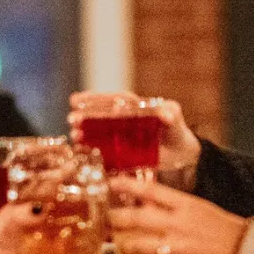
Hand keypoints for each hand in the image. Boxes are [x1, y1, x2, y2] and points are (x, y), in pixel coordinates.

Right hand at [68, 91, 202, 175]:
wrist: (182, 153)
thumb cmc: (177, 130)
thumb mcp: (176, 117)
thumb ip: (172, 113)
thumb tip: (166, 114)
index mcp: (133, 108)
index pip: (113, 100)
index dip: (96, 100)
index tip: (79, 100)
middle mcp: (122, 120)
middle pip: (100, 116)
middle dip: (85, 116)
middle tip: (71, 119)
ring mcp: (120, 137)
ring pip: (98, 133)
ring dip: (85, 134)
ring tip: (74, 136)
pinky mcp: (121, 154)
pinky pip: (104, 152)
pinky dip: (93, 153)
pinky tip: (81, 154)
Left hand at [108, 177, 249, 253]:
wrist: (243, 249)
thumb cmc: (217, 225)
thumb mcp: (195, 206)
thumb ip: (169, 204)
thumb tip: (141, 200)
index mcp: (184, 204)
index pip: (150, 190)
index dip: (127, 186)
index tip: (110, 183)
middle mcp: (179, 224)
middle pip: (137, 219)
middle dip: (116, 219)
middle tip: (109, 220)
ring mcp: (180, 246)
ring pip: (140, 246)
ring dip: (127, 246)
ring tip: (125, 246)